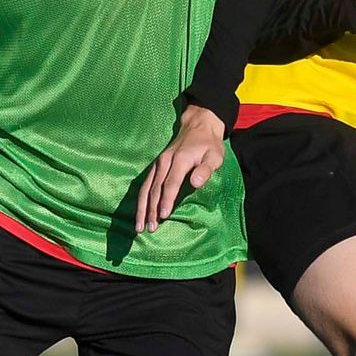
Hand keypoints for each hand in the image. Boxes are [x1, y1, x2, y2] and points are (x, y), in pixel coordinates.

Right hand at [137, 105, 225, 233]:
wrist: (198, 127)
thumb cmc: (209, 145)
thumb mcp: (215, 156)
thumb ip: (206, 169)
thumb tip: (196, 183)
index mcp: (179, 160)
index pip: (170, 183)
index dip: (166, 200)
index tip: (163, 216)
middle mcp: (165, 162)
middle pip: (154, 188)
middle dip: (151, 210)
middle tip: (150, 229)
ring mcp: (158, 164)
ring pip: (146, 188)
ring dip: (142, 208)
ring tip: (140, 226)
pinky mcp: (156, 166)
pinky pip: (145, 184)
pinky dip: (141, 200)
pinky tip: (140, 213)